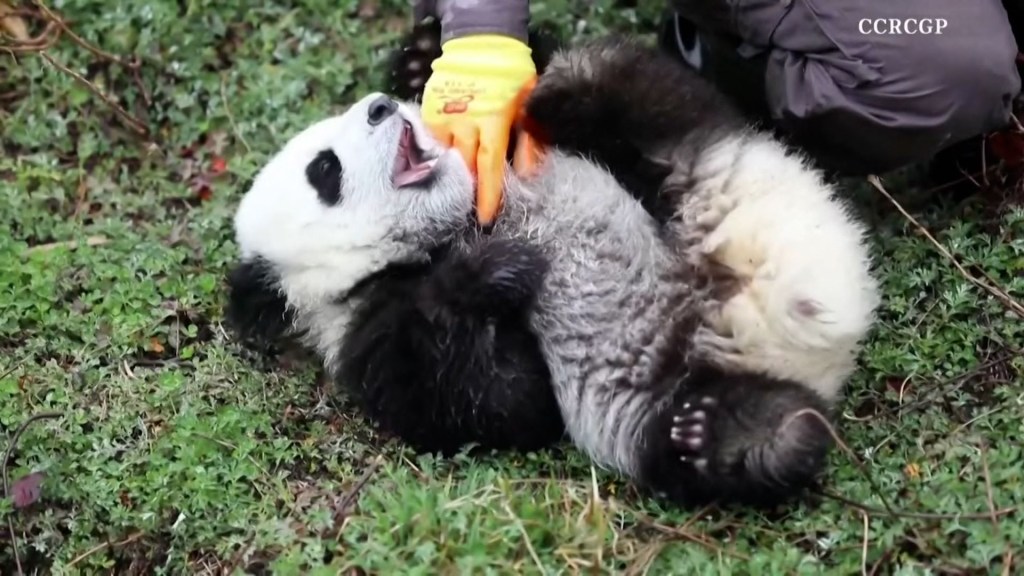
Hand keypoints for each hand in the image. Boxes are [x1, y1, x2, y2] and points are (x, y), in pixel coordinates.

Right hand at [422, 34, 543, 225]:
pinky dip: (438, 158)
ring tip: (453, 199)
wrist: (480, 41)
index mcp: (491, 120)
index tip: (485, 220)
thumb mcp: (529, 105)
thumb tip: (527, 176)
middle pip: (463, 168)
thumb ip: (530, 141)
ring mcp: (441, 116)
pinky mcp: (428, 111)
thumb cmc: (511, 75)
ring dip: (450, 178)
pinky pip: (431, 143)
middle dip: (467, 193)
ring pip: (444, 158)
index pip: (488, 166)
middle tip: (469, 216)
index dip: (487, 195)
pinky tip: (441, 171)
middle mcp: (463, 121)